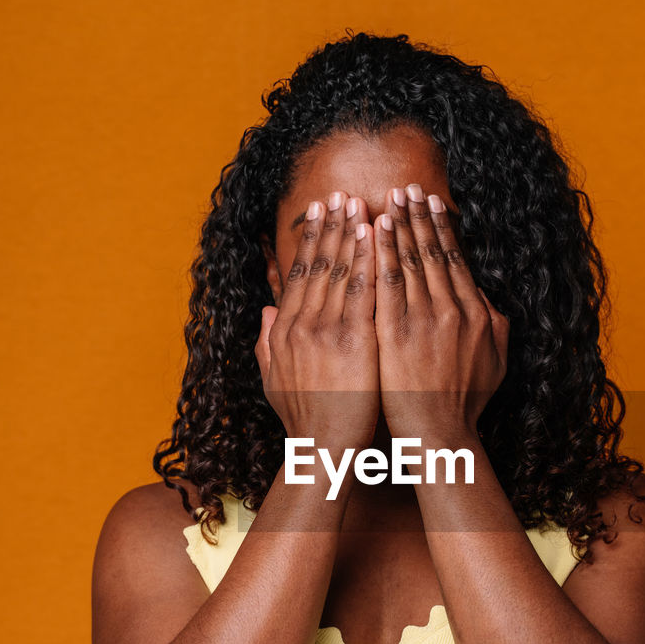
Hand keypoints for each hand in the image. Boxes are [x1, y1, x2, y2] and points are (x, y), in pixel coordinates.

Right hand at [254, 192, 379, 452]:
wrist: (323, 450)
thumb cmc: (305, 421)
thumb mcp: (274, 380)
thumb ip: (268, 342)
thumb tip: (266, 311)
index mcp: (285, 330)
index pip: (299, 274)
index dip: (311, 239)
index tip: (319, 211)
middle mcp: (302, 324)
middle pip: (318, 263)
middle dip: (331, 225)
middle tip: (340, 193)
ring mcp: (327, 330)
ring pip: (340, 270)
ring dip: (351, 233)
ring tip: (360, 203)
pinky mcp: (354, 341)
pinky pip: (364, 291)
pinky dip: (369, 260)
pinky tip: (378, 237)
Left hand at [373, 183, 508, 440]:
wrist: (439, 434)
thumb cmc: (465, 403)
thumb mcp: (496, 361)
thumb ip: (495, 325)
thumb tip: (488, 299)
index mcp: (475, 313)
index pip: (455, 259)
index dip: (442, 228)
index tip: (432, 202)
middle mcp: (452, 310)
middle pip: (432, 252)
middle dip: (419, 216)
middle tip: (407, 187)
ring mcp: (423, 320)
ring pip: (409, 261)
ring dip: (399, 226)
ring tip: (390, 199)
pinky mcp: (395, 332)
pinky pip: (385, 283)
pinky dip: (380, 254)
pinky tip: (372, 233)